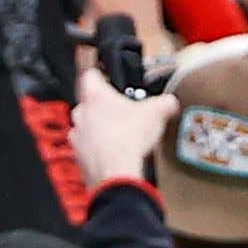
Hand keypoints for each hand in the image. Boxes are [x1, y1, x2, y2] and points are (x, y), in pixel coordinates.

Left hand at [68, 72, 176, 190]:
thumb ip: (164, 102)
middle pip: (90, 103)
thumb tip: (170, 102)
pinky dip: (99, 150)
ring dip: (100, 130)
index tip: (107, 78)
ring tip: (121, 135)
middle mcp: (81, 113)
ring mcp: (77, 136)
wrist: (116, 172)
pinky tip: (115, 153)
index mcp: (94, 95)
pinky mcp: (78, 156)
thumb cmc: (128, 139)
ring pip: (87, 127)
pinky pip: (88, 148)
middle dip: (105, 107)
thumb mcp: (156, 113)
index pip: (91, 75)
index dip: (101, 75)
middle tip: (124, 113)